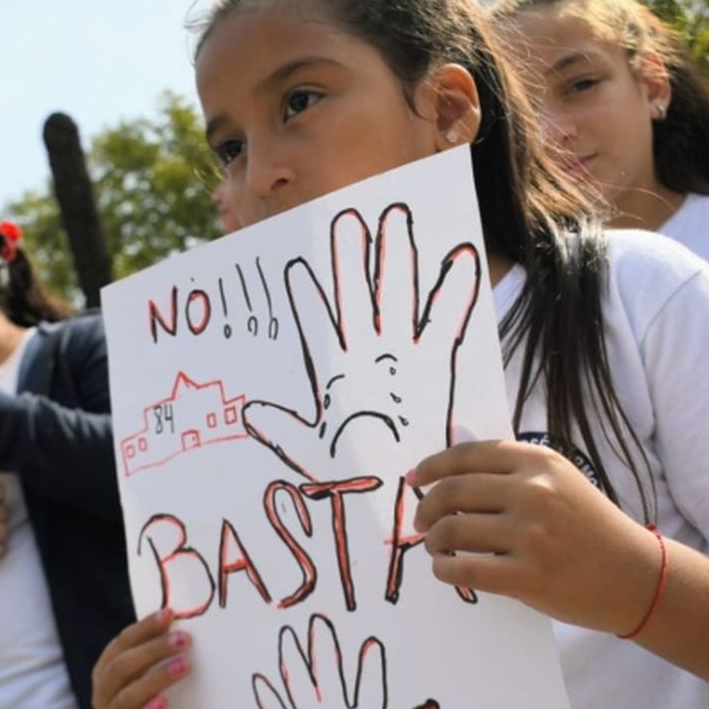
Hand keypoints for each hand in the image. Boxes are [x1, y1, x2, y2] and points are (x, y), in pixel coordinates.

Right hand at [91, 608, 189, 708]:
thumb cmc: (165, 699)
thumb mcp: (159, 671)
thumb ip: (162, 650)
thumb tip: (179, 619)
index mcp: (106, 670)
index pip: (122, 643)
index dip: (145, 628)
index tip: (170, 615)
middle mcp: (103, 695)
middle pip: (122, 668)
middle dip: (153, 650)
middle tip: (184, 640)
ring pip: (127, 698)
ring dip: (156, 678)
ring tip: (184, 667)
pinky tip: (163, 703)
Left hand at [244, 205, 480, 481]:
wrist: (393, 490)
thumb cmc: (350, 472)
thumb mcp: (308, 451)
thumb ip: (281, 431)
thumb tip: (249, 415)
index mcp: (336, 371)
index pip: (316, 324)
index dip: (306, 297)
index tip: (294, 267)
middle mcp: (368, 354)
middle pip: (357, 296)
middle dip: (352, 259)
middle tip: (346, 218)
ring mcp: (402, 355)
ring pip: (397, 297)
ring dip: (396, 259)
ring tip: (396, 217)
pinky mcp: (434, 365)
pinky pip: (444, 324)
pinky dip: (453, 294)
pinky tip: (459, 259)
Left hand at [409, 440, 660, 633]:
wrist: (636, 575)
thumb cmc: (591, 526)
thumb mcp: (560, 481)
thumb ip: (512, 471)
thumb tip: (446, 471)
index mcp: (539, 462)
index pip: (467, 455)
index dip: (432, 467)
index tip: (414, 479)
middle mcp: (534, 492)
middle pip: (451, 491)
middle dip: (426, 507)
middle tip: (422, 521)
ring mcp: (531, 535)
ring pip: (451, 530)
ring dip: (432, 540)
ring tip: (436, 546)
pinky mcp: (528, 577)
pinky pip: (463, 569)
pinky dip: (443, 569)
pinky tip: (445, 568)